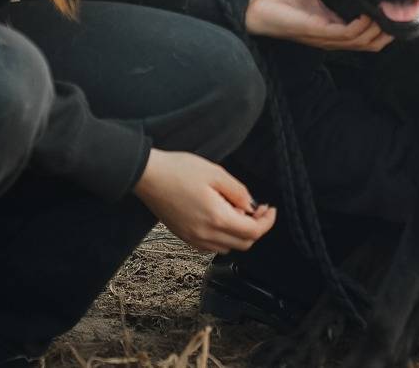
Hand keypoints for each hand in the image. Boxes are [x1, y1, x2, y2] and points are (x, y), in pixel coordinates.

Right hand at [133, 149, 275, 252]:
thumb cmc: (179, 170)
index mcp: (217, 218)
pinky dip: (223, 237)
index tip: (270, 209)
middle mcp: (206, 235)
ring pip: (228, 247)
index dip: (267, 222)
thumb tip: (251, 206)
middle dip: (256, 227)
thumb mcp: (216, 173)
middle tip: (257, 208)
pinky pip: (212, 246)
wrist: (148, 176)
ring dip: (239, 233)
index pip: (253, 232)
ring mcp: (193, 239)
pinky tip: (220, 218)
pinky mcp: (184, 237)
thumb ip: (238, 192)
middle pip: (243, 244)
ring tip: (235, 210)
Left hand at [245, 0, 392, 51]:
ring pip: (363, 41)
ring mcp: (328, 38)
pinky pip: (347, 34)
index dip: (385, 29)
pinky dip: (360, 26)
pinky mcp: (319, 32)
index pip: (368, 36)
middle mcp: (335, 38)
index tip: (399, 13)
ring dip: (378, 29)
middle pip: (372, 44)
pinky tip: (367, 14)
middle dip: (389, 32)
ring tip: (387, 13)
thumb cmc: (286, 2)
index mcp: (336, 29)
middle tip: (401, 15)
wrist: (260, 9)